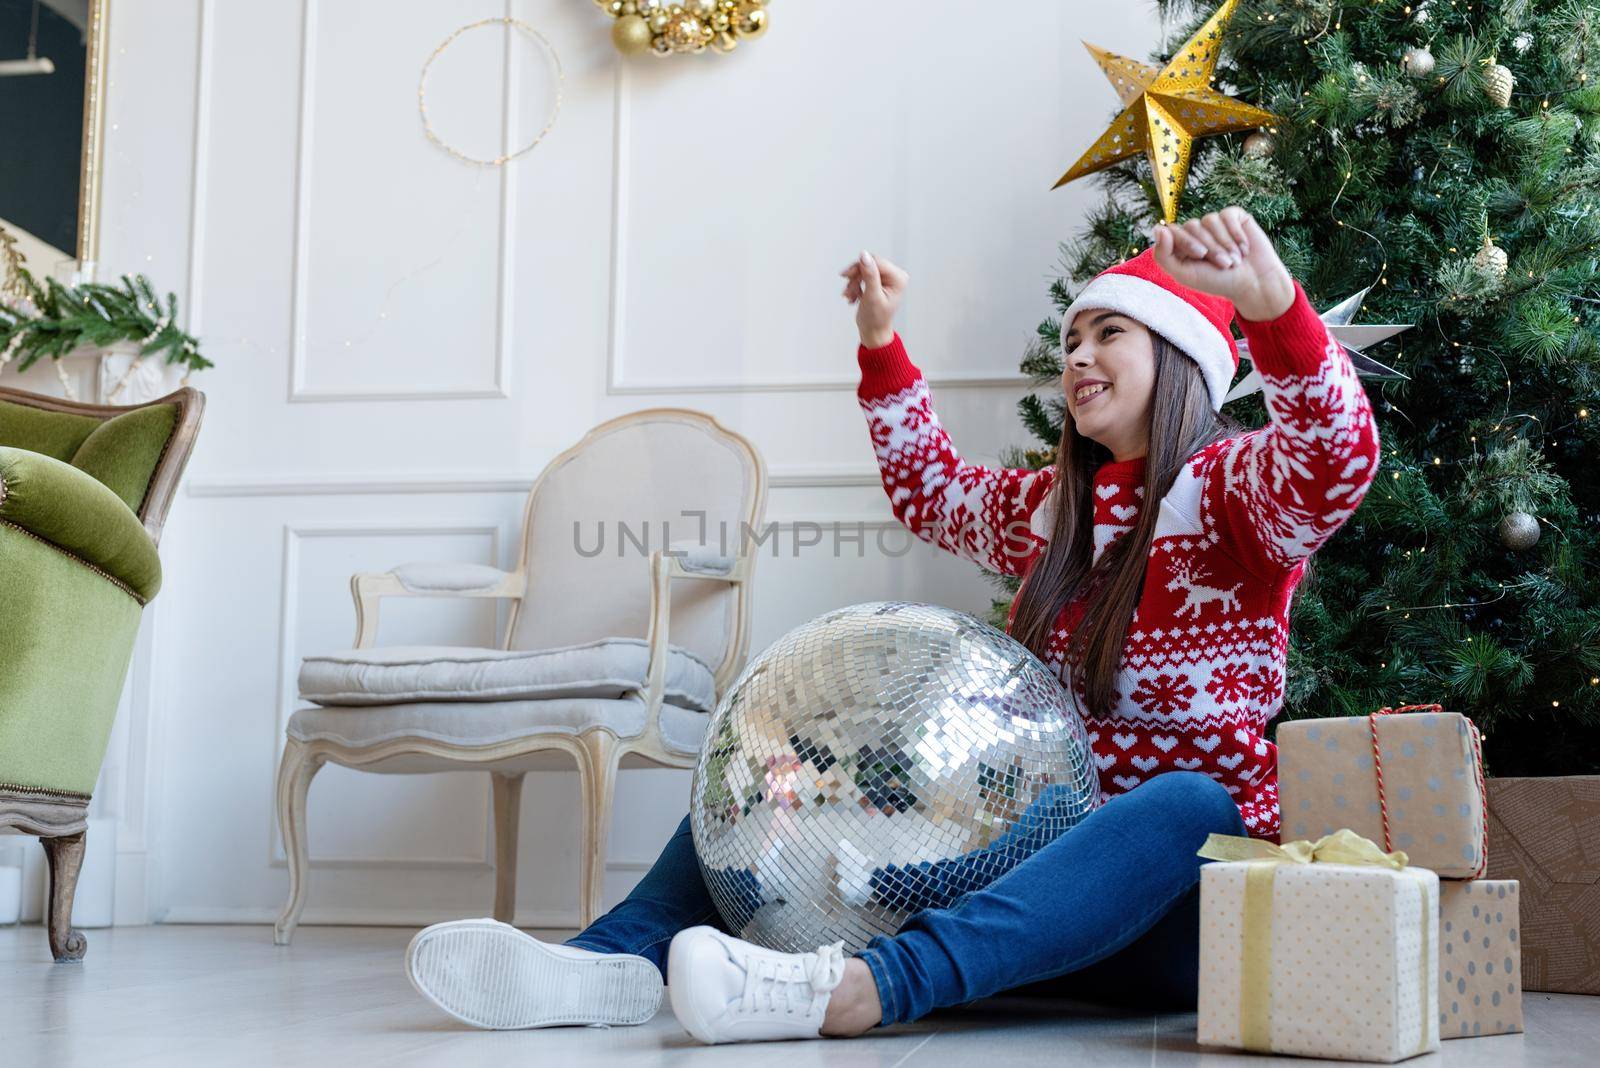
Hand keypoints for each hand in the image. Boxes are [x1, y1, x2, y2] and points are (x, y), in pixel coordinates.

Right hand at [840, 250, 906, 348]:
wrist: (873, 332)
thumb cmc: (876, 319)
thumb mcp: (872, 296)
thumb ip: (869, 274)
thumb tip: (864, 255)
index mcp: (898, 278)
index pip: (876, 262)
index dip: (860, 267)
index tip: (846, 275)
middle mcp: (895, 276)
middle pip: (869, 264)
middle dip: (856, 277)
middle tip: (847, 290)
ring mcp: (887, 279)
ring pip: (864, 270)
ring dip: (853, 283)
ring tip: (849, 296)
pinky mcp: (878, 282)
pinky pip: (863, 276)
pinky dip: (855, 286)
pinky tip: (853, 297)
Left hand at [1151, 206, 1295, 321]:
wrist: (1254, 282)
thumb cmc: (1218, 282)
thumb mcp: (1185, 274)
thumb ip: (1163, 255)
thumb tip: (1158, 228)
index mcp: (1180, 246)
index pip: (1172, 231)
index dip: (1188, 242)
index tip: (1200, 256)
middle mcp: (1196, 232)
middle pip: (1192, 225)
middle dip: (1209, 247)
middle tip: (1223, 264)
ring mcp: (1214, 223)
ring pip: (1210, 220)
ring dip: (1224, 244)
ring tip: (1235, 260)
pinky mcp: (1233, 217)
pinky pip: (1227, 215)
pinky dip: (1236, 234)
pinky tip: (1244, 249)